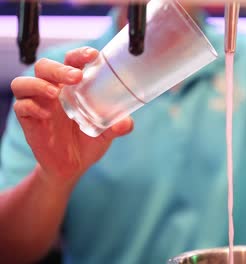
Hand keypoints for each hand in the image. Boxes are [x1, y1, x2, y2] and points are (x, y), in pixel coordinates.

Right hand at [10, 47, 133, 185]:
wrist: (73, 166)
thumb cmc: (89, 141)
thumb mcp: (108, 132)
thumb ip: (119, 125)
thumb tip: (125, 123)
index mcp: (73, 86)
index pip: (71, 61)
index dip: (79, 54)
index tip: (93, 55)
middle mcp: (53, 90)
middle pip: (45, 66)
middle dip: (59, 68)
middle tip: (76, 77)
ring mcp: (38, 103)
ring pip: (24, 82)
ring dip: (39, 84)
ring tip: (55, 93)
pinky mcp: (28, 120)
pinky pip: (21, 106)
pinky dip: (31, 106)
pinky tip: (45, 114)